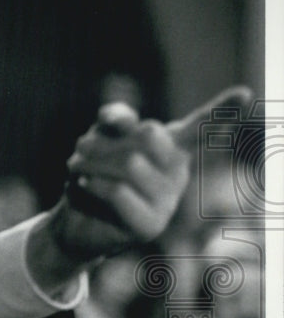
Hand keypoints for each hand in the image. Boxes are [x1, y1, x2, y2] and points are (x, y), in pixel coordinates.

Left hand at [47, 85, 252, 262]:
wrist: (74, 218)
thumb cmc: (92, 171)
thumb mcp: (101, 135)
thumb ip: (115, 119)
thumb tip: (122, 120)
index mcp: (172, 147)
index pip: (200, 126)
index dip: (221, 110)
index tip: (244, 93)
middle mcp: (178, 172)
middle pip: (151, 134)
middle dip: (107, 138)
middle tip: (83, 148)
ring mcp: (168, 200)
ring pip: (130, 163)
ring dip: (89, 161)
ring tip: (78, 169)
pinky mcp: (150, 224)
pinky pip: (120, 191)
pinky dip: (94, 183)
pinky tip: (84, 185)